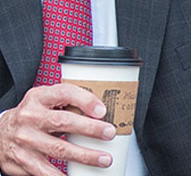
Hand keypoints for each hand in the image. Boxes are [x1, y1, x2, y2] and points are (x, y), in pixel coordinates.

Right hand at [0, 84, 116, 175]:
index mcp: (39, 97)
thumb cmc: (33, 115)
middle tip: (109, 133)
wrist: (1, 132)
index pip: (64, 93)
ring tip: (103, 159)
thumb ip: (69, 102)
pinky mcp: (19, 160)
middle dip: (90, 129)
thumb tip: (101, 112)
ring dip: (84, 156)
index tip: (102, 111)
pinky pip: (43, 171)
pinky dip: (60, 175)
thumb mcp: (46, 100)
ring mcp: (23, 140)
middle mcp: (29, 118)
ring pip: (57, 149)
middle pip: (62, 122)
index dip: (85, 101)